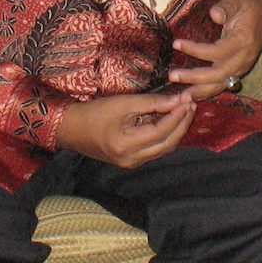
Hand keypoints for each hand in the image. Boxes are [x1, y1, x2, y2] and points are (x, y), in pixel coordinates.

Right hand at [54, 89, 194, 167]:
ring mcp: (132, 163)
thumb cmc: (93, 113)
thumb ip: (151, 102)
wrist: (70, 130)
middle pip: (168, 144)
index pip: (162, 131)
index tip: (188, 99)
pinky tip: (170, 121)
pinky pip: (155, 150)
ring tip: (184, 111)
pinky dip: (165, 136)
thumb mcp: (122, 103)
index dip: (177, 116)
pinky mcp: (131, 161)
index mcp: (127, 145)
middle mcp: (132, 159)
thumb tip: (178, 100)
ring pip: (163, 149)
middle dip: (182, 124)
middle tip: (191, 105)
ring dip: (176, 131)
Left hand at [168, 0, 261, 98]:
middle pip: (219, 74)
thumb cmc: (248, 3)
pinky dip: (207, 91)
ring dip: (201, 92)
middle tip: (173, 76)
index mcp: (244, 40)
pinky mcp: (238, 70)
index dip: (196, 50)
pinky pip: (223, 84)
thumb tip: (214, 14)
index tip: (176, 44)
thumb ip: (226, 6)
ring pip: (221, 84)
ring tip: (182, 97)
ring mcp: (243, 66)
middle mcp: (245, 58)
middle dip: (195, 78)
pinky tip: (192, 95)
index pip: (218, 51)